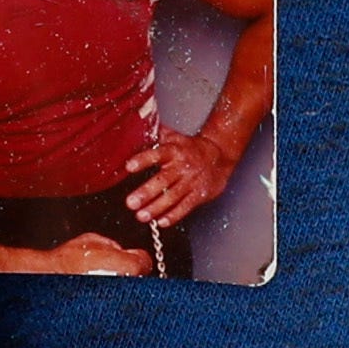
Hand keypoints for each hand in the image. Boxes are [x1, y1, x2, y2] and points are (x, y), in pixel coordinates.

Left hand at [127, 119, 244, 235]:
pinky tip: (161, 222)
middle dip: (146, 192)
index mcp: (173, 151)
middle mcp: (182, 167)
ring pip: (173, 196)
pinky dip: (173, 216)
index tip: (129, 167)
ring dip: (156, 208)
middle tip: (130, 203)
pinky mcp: (199, 194)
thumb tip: (136, 125)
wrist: (219, 155)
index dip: (142, 160)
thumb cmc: (190, 147)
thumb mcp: (174, 137)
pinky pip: (186, 207)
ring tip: (141, 216)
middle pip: (163, 180)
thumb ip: (156, 134)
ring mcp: (191, 182)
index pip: (156, 154)